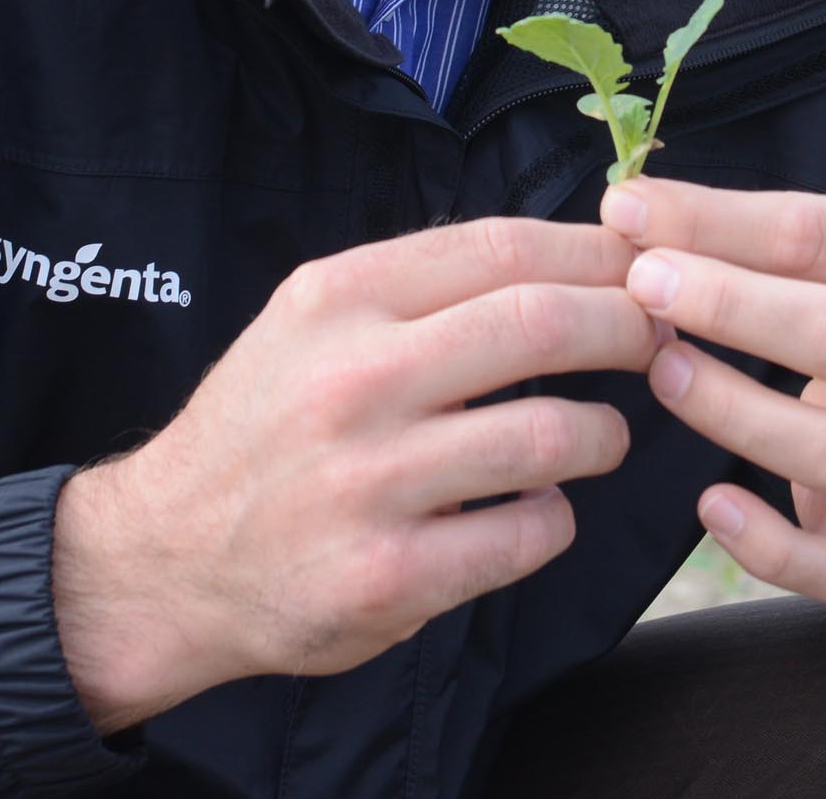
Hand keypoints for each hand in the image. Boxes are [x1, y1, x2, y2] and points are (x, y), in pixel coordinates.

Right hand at [53, 217, 654, 733]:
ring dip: (603, 433)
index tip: (643, 263)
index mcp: (341, 297)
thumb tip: (568, 252)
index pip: (502, 247)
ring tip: (602, 436)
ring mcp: (371, 482)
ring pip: (549, 434)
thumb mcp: (314, 319)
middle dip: (626, 326)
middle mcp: (354, 379)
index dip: (594, 251)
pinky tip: (540, 509)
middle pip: (541, 323)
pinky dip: (555, 519)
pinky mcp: (389, 577)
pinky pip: (526, 534)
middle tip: (656, 341)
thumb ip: (423, 287)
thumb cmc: (267, 421)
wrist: (169, 553)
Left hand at [598, 177, 825, 604]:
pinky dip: (771, 550)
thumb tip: (635, 213)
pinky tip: (713, 506)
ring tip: (663, 371)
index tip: (625, 211)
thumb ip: (766, 229)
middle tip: (641, 283)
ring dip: (736, 412)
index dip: (713, 221)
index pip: (815, 233)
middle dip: (731, 306)